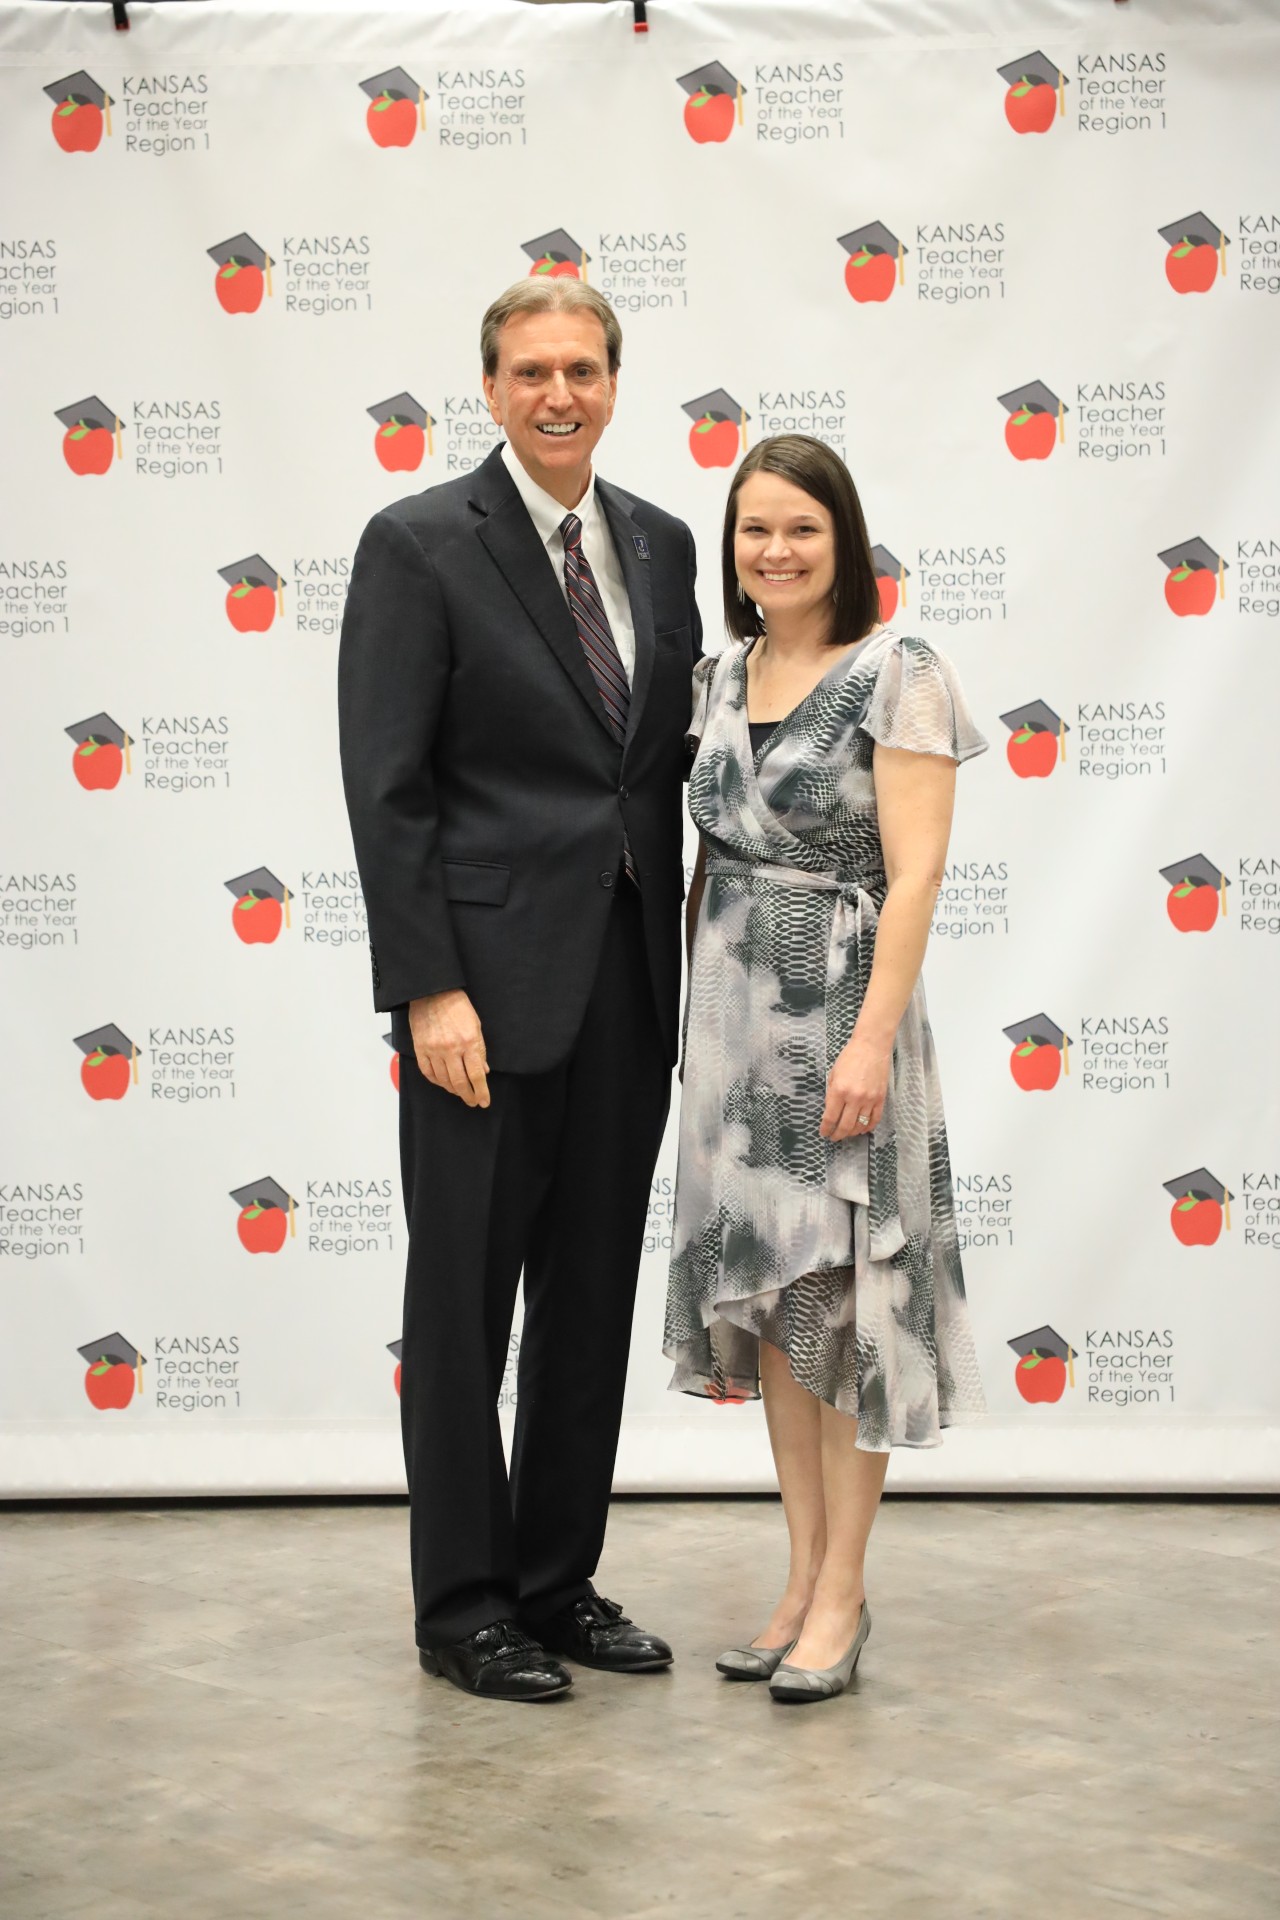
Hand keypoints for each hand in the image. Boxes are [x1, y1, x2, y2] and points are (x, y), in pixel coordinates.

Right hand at [408, 990, 489, 1107]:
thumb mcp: (476, 1025)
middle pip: (460, 1082)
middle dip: (468, 1096)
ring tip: (460, 1092)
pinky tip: (443, 1083)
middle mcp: (451, 1049)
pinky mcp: (421, 1049)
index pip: (477, 1075)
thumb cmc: (457, 1006)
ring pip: (443, 1080)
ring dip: (453, 1090)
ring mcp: (434, 1050)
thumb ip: (480, 1050)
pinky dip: (436, 1081)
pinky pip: (428, 1072)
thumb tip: (484, 1070)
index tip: (484, 1102)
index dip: (481, 1092)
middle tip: (472, 1102)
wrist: (433, 993)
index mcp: (468, 1042)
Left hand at [820, 1034, 889, 1141]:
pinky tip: (862, 1129)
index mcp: (839, 1090)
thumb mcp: (833, 1074)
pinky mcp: (880, 1099)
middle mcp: (854, 1097)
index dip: (826, 1129)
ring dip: (852, 1133)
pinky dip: (868, 1127)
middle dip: (837, 1135)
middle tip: (834, 1137)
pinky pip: (875, 1119)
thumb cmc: (850, 1057)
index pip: (830, 1117)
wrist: (871, 1046)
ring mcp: (869, 1099)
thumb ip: (831, 1093)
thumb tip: (830, 1110)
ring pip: (860, 1125)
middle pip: (845, 1126)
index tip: (823, 1133)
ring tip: (847, 1133)